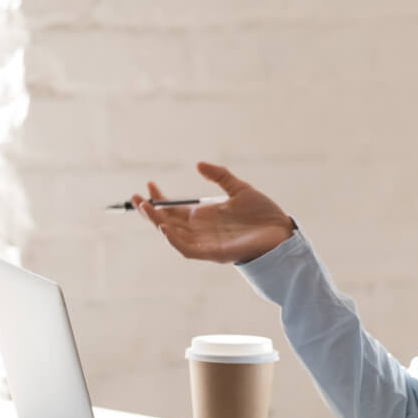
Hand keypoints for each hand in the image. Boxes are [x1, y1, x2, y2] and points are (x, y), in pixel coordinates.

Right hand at [131, 162, 295, 263]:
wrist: (281, 230)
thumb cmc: (263, 213)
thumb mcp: (239, 189)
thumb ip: (220, 176)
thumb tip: (198, 164)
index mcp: (204, 216)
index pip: (174, 209)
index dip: (160, 199)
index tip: (149, 185)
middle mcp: (201, 230)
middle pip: (168, 222)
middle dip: (150, 212)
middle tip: (136, 198)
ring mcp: (206, 242)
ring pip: (174, 236)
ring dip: (158, 223)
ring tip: (146, 208)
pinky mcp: (214, 253)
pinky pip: (188, 250)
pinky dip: (175, 241)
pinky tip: (165, 228)